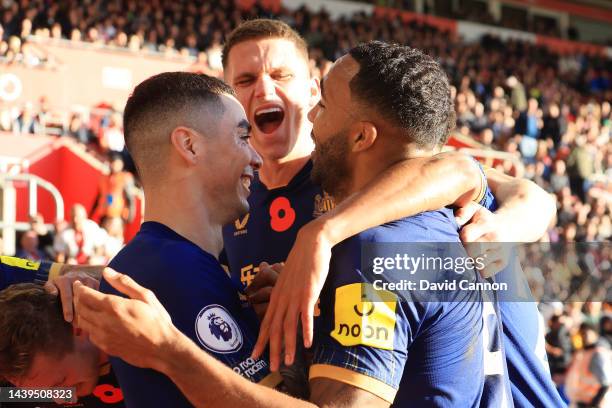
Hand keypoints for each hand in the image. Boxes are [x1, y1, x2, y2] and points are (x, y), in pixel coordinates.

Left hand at [45, 270, 99, 322]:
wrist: (72, 273)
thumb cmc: (59, 284)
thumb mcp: (51, 284)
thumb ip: (49, 289)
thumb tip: (53, 293)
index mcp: (64, 280)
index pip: (67, 296)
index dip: (68, 309)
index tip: (68, 319)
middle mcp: (77, 278)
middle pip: (79, 298)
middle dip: (78, 312)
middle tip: (76, 325)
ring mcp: (88, 279)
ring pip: (89, 297)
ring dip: (87, 309)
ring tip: (84, 321)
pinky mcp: (95, 282)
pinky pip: (96, 295)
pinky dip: (94, 305)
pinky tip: (91, 313)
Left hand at [74, 268, 178, 371]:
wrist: (161, 348)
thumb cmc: (156, 319)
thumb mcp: (145, 296)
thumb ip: (124, 282)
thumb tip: (106, 271)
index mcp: (113, 306)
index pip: (85, 295)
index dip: (79, 288)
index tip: (78, 284)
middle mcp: (104, 321)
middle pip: (80, 308)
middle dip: (78, 299)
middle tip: (80, 294)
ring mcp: (103, 336)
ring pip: (82, 323)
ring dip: (81, 313)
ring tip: (86, 307)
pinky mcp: (106, 347)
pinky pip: (90, 335)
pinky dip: (89, 326)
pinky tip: (97, 323)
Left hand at [251, 219, 332, 370]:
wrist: (311, 243)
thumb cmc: (302, 262)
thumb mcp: (289, 280)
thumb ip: (288, 294)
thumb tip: (290, 307)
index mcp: (276, 296)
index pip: (266, 322)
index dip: (261, 340)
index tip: (255, 356)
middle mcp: (282, 298)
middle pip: (275, 328)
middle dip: (272, 349)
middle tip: (271, 367)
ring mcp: (294, 296)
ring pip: (288, 325)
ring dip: (288, 345)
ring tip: (287, 362)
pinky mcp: (308, 293)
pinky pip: (305, 315)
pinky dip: (305, 330)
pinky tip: (307, 344)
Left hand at [455, 202, 511, 277]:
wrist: (509, 226)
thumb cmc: (484, 220)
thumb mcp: (475, 210)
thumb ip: (464, 212)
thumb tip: (457, 220)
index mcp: (486, 224)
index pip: (467, 237)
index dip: (460, 239)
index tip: (460, 237)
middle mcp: (496, 238)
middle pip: (472, 253)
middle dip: (465, 251)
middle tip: (464, 247)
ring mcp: (501, 252)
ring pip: (479, 265)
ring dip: (471, 261)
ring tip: (472, 253)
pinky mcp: (504, 263)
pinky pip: (486, 273)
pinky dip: (480, 269)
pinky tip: (480, 261)